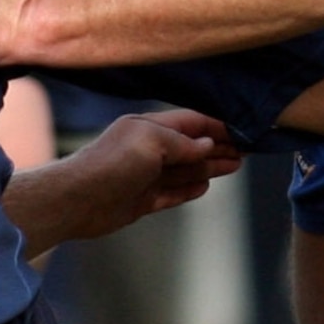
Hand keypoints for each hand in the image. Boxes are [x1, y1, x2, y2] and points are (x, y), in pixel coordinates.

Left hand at [14, 109, 241, 252]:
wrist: (77, 200)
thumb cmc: (113, 163)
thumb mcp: (151, 142)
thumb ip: (182, 143)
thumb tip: (207, 144)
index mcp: (149, 128)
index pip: (190, 123)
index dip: (215, 126)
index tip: (241, 131)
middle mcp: (148, 150)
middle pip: (190, 147)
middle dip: (217, 148)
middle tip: (245, 151)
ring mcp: (145, 176)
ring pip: (184, 171)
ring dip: (209, 168)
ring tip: (234, 166)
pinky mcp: (141, 201)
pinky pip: (172, 193)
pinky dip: (189, 190)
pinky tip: (205, 186)